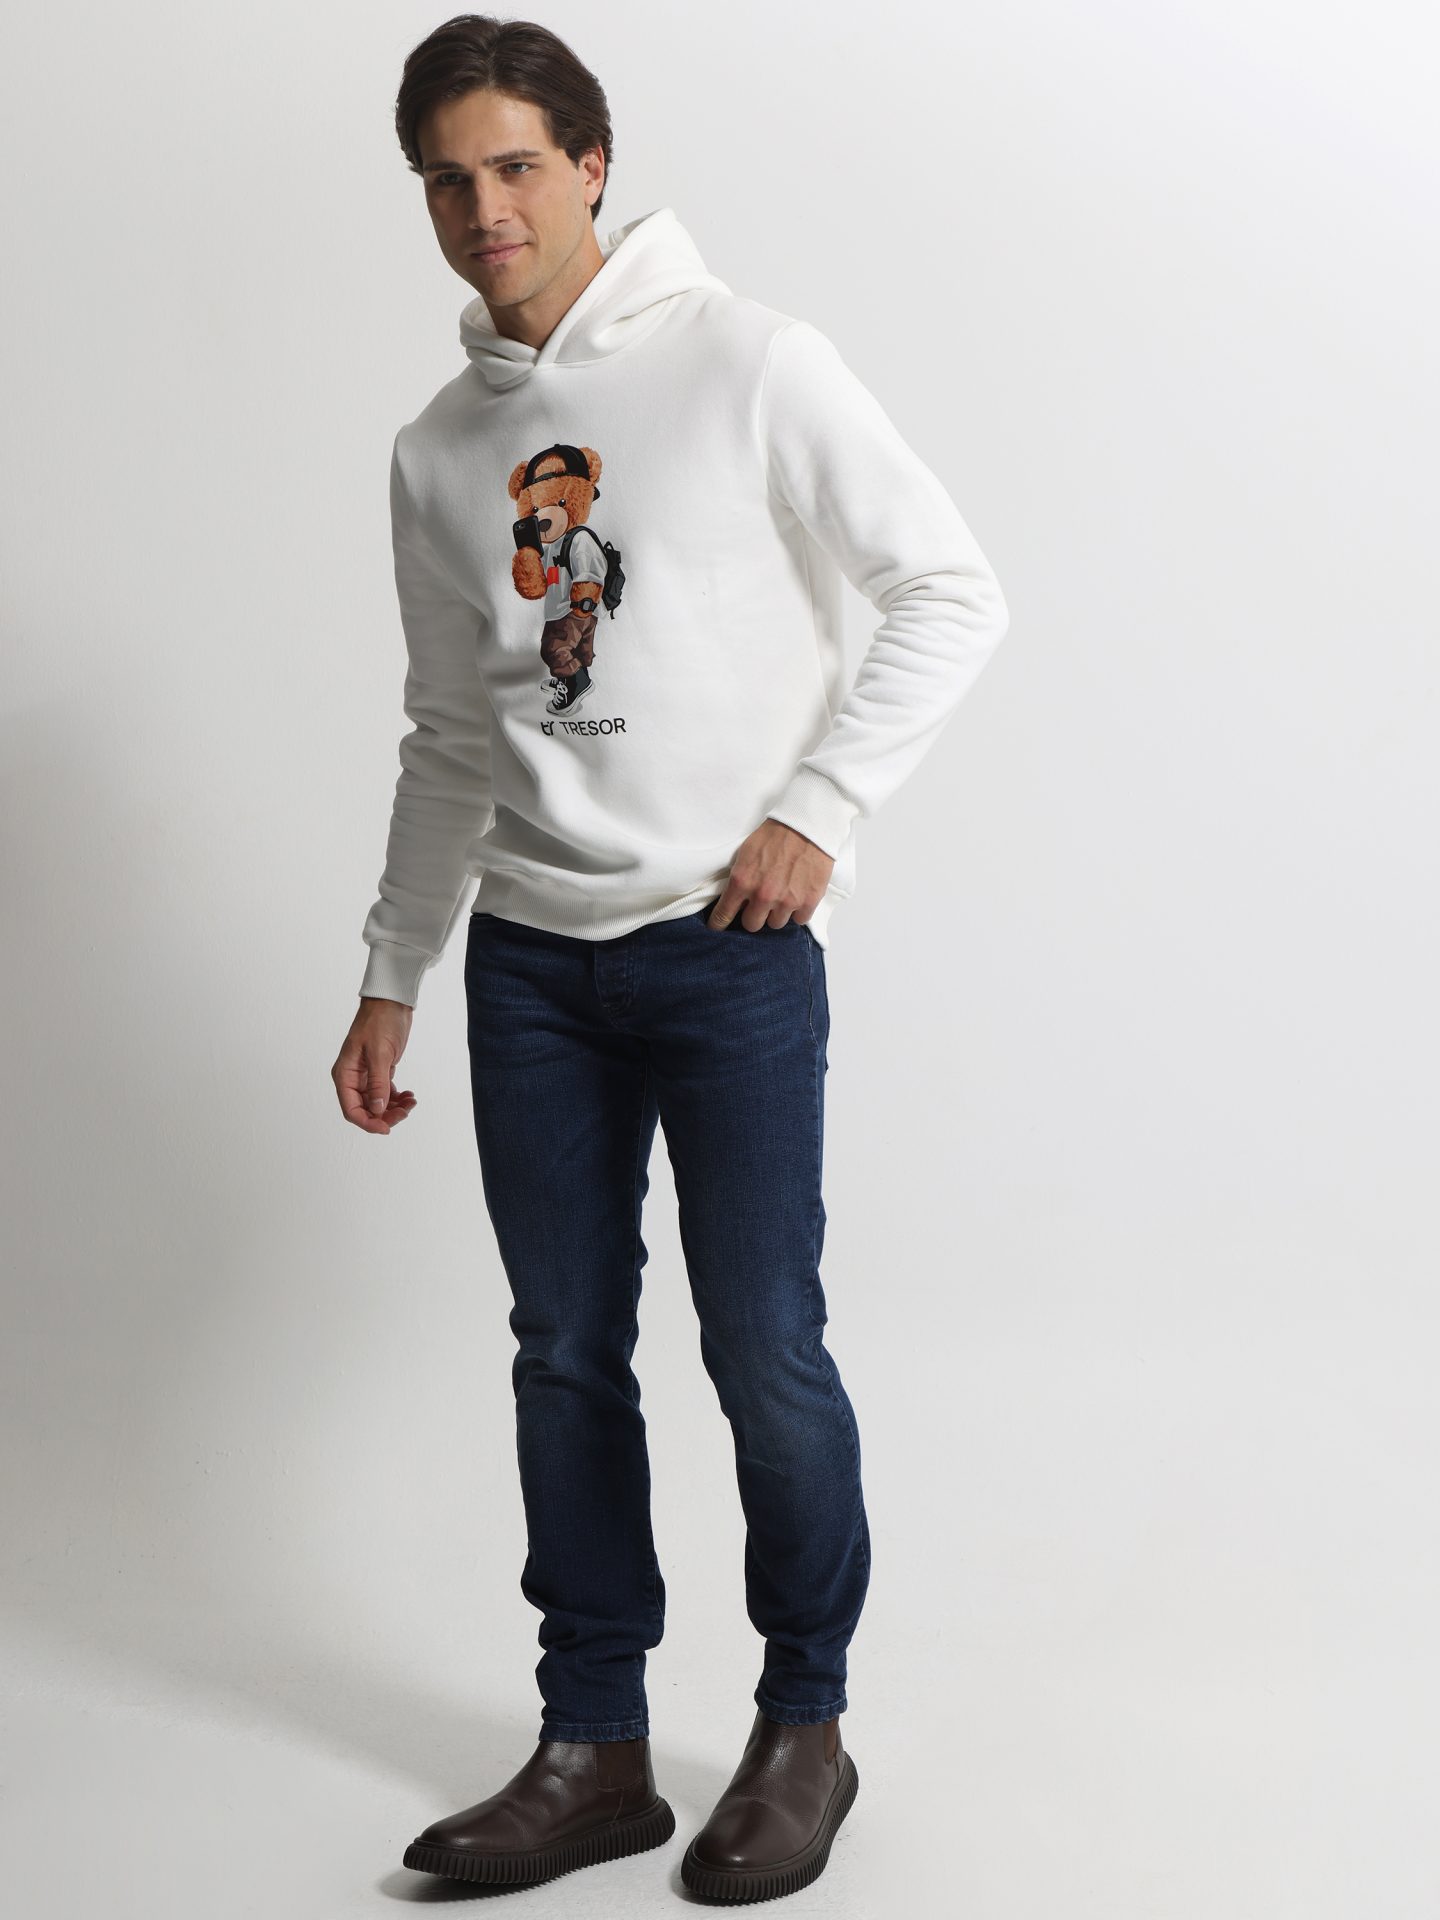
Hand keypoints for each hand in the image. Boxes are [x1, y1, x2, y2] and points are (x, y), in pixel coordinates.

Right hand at [332, 998, 417, 1134]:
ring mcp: (365, 1076)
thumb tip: (376, 1110)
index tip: (386, 1128)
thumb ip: (377, 1083)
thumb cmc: (380, 1022)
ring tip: (411, 1102)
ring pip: (377, 1104)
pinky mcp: (378, 1071)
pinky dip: (397, 1098)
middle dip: (385, 1116)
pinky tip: (409, 1096)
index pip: (351, 1109)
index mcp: (344, 1074)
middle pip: (365, 1110)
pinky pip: (385, 1093)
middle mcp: (352, 1078)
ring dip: (394, 1108)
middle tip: (406, 1112)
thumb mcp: (379, 1053)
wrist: (391, 1003)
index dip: (368, 1122)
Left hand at [706, 819, 833, 930]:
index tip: (717, 929)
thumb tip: (736, 900)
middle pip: (752, 925)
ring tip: (782, 896)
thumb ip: (740, 879)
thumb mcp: (746, 853)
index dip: (719, 924)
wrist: (807, 826)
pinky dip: (798, 911)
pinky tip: (798, 896)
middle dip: (754, 916)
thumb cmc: (775, 835)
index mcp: (743, 882)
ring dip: (777, 913)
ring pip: (776, 924)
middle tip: (760, 904)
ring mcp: (786, 901)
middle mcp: (762, 896)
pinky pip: (799, 920)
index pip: (723, 915)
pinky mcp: (808, 902)